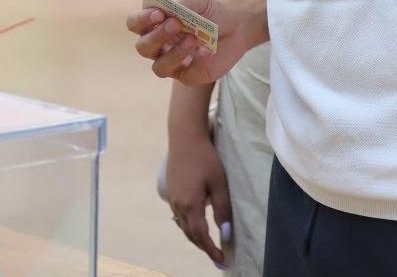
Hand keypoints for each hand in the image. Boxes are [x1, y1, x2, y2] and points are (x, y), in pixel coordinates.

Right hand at [128, 0, 250, 85]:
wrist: (235, 25)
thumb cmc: (210, 12)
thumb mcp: (199, 1)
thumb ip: (185, 4)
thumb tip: (172, 11)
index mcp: (154, 25)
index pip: (135, 24)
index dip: (142, 20)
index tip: (159, 13)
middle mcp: (158, 47)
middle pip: (143, 48)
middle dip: (156, 36)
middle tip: (175, 24)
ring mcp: (173, 64)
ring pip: (160, 68)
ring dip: (173, 54)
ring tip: (193, 39)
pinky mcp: (190, 76)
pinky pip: (187, 76)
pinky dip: (197, 64)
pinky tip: (208, 52)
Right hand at [163, 132, 232, 265]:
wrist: (184, 137)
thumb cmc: (205, 158)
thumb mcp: (219, 183)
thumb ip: (222, 210)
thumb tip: (226, 234)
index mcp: (190, 205)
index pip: (201, 236)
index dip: (211, 250)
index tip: (222, 260)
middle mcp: (178, 205)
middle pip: (190, 234)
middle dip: (204, 247)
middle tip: (217, 256)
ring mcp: (171, 198)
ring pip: (182, 226)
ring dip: (195, 237)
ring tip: (208, 244)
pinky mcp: (170, 191)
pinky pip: (178, 216)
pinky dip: (187, 225)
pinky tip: (193, 224)